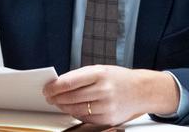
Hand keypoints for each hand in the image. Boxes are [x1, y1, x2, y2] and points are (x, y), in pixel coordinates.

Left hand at [43, 65, 179, 124]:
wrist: (142, 91)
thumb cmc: (119, 78)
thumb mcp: (100, 69)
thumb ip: (80, 76)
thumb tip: (59, 84)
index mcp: (100, 74)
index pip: (69, 82)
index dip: (54, 87)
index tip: (47, 88)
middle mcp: (103, 90)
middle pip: (70, 97)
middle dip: (56, 98)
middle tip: (49, 97)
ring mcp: (106, 106)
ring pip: (76, 109)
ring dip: (63, 107)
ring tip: (58, 103)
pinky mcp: (108, 119)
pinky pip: (85, 118)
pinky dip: (76, 113)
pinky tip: (73, 108)